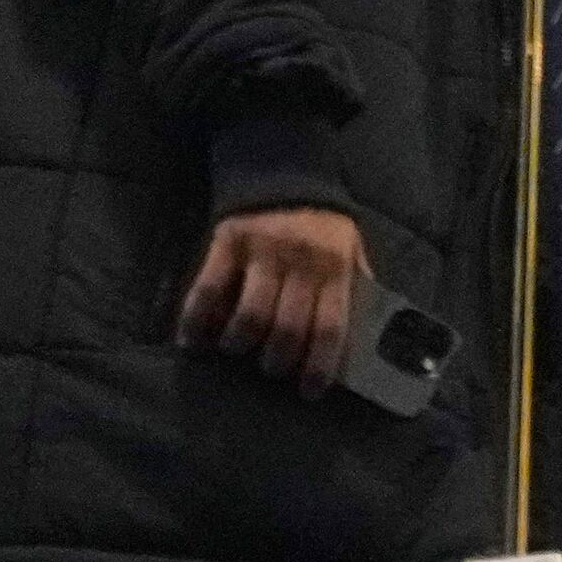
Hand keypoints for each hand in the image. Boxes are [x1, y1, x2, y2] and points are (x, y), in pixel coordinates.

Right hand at [180, 206, 368, 393]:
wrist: (283, 169)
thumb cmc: (321, 224)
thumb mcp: (352, 249)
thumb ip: (356, 288)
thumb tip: (370, 334)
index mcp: (336, 269)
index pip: (330, 327)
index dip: (319, 366)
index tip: (308, 392)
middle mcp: (300, 262)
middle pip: (287, 328)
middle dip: (277, 361)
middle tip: (271, 370)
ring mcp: (262, 252)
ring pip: (249, 314)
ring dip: (240, 344)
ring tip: (237, 351)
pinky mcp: (228, 242)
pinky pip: (208, 289)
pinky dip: (196, 320)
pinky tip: (191, 341)